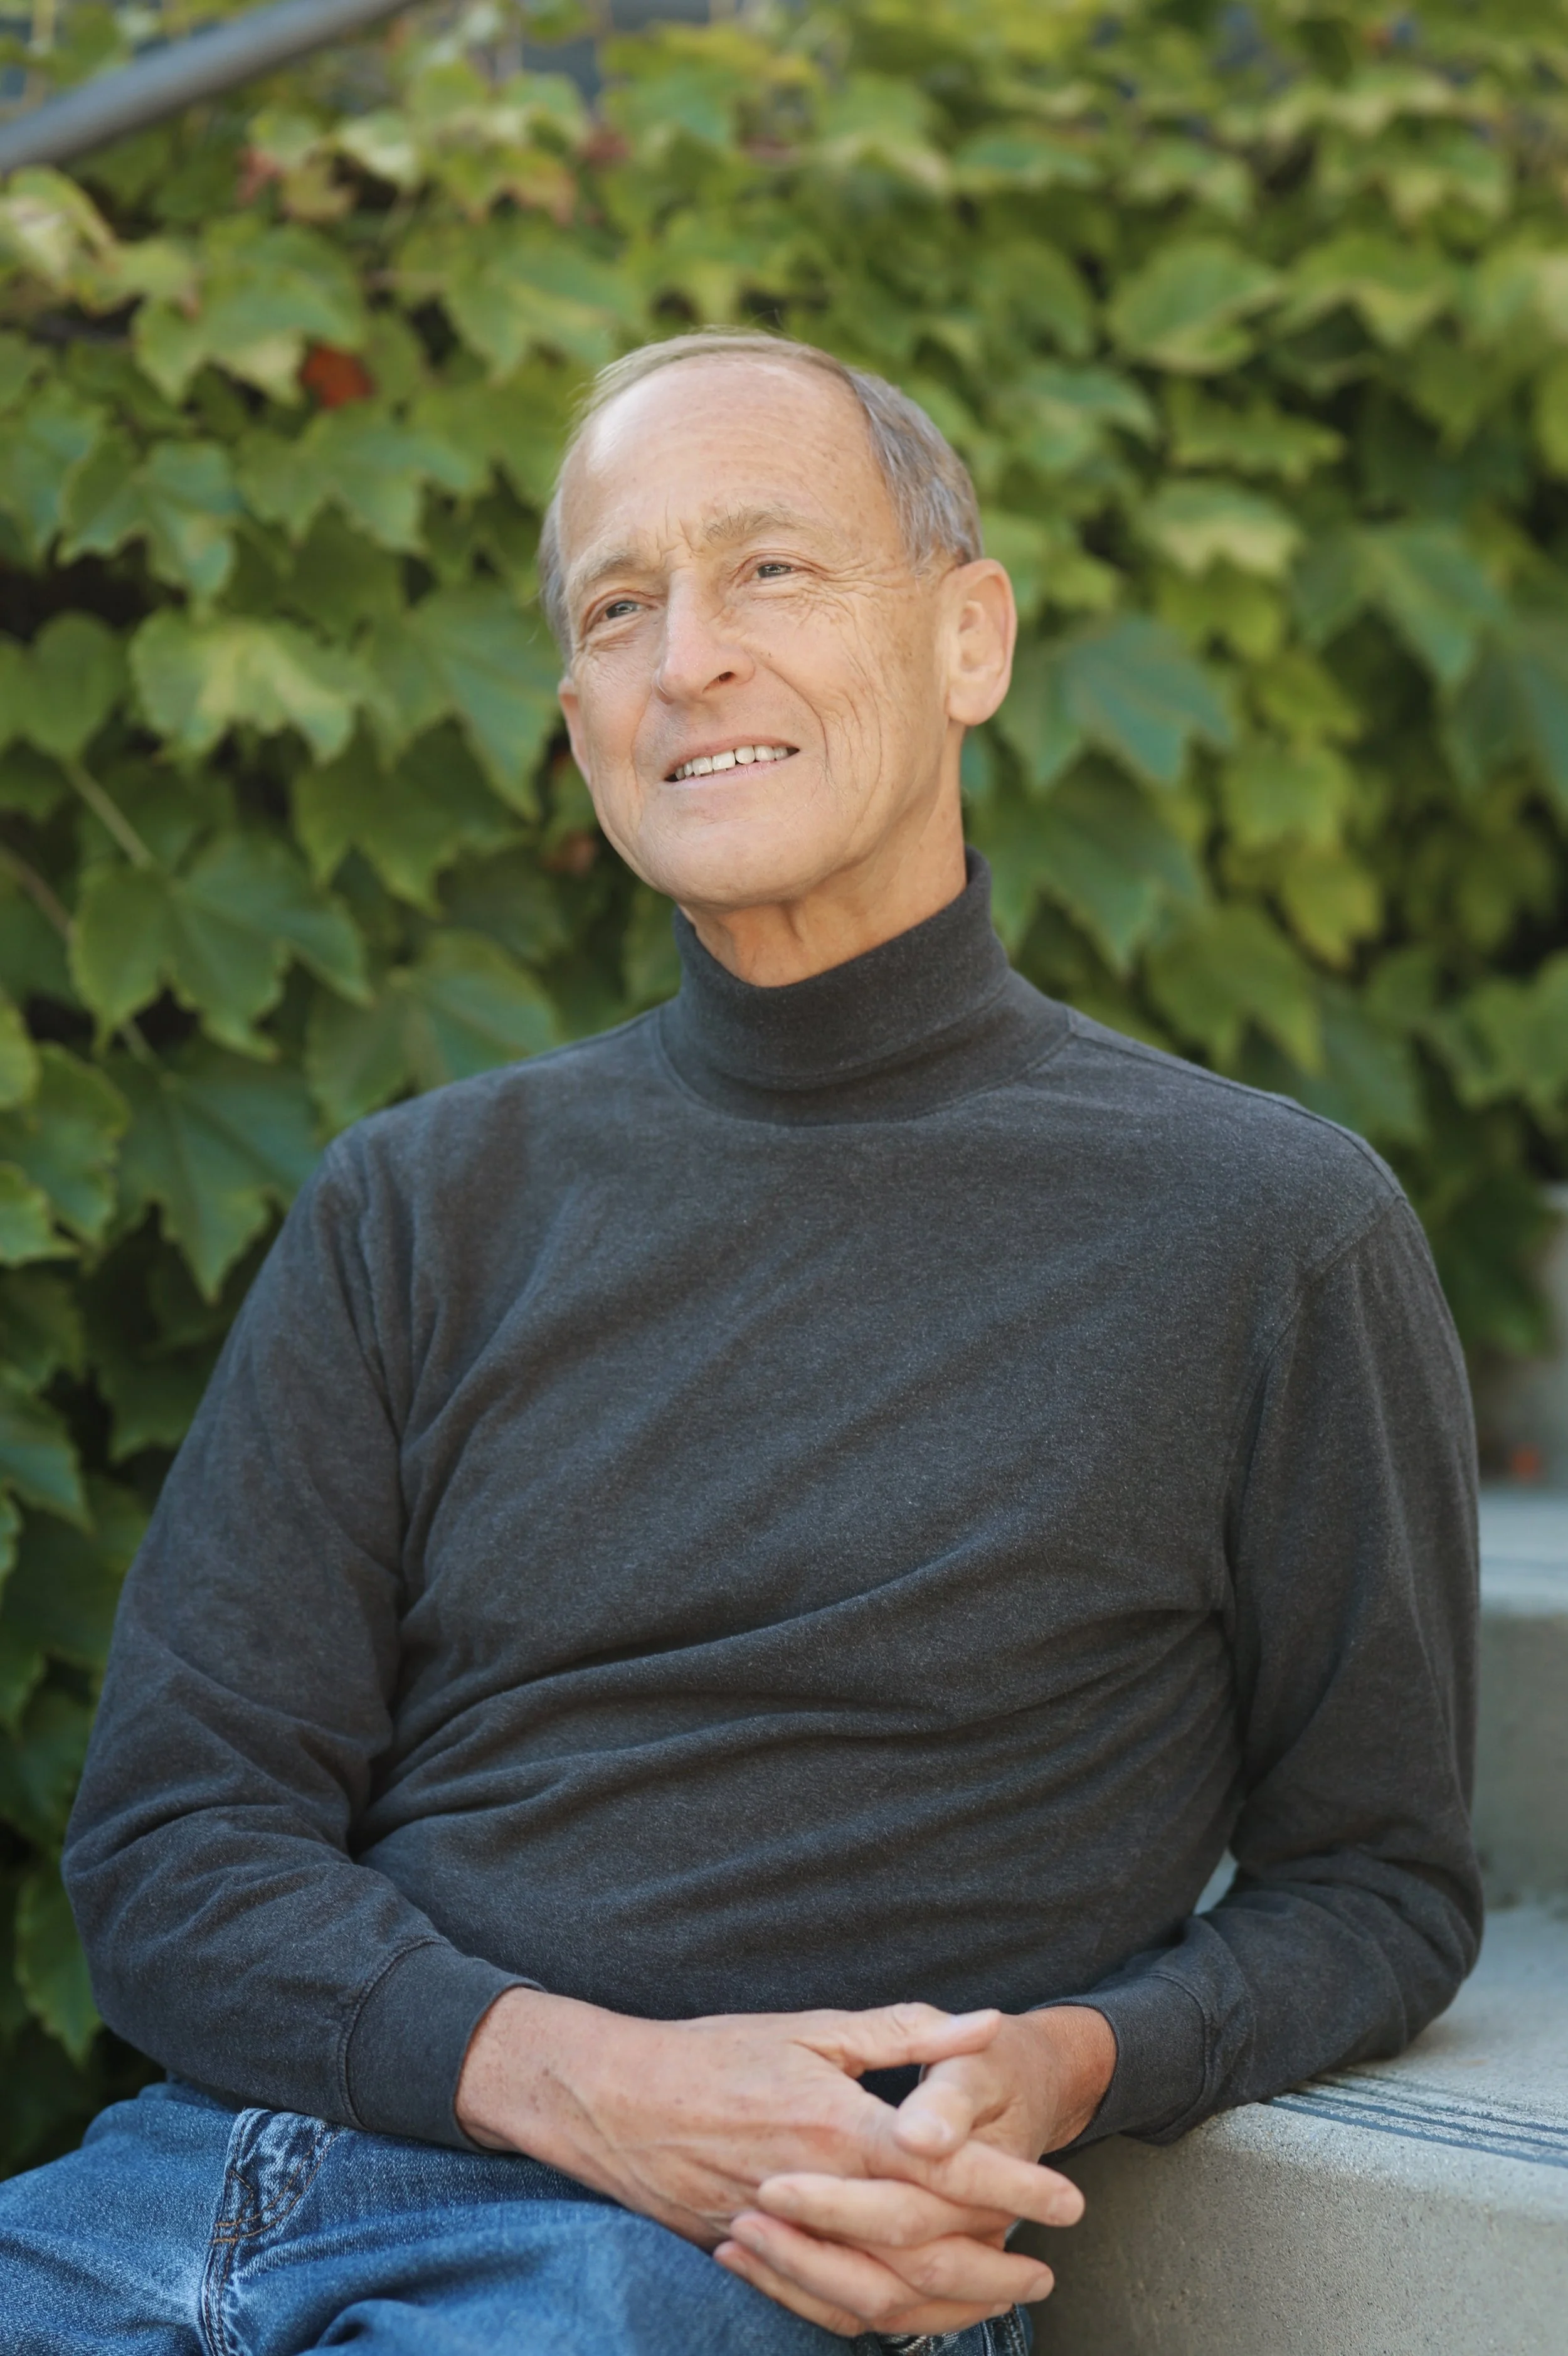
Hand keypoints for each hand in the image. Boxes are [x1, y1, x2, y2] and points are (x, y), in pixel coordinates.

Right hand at [719, 2005, 1115, 2338]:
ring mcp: (785, 2237)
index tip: (1068, 2200)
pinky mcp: (756, 2262)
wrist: (614, 2101)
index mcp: (837, 2126)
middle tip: (1047, 2269)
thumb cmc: (716, 2053)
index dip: (1014, 2185)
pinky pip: (827, 2311)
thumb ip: (903, 2032)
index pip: (946, 2167)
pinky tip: (914, 2313)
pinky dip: (880, 2320)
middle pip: (925, 2248)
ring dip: (949, 2306)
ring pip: (882, 2295)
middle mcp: (816, 2191)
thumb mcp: (812, 2029)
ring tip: (998, 2299)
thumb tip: (983, 2023)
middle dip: (996, 2264)